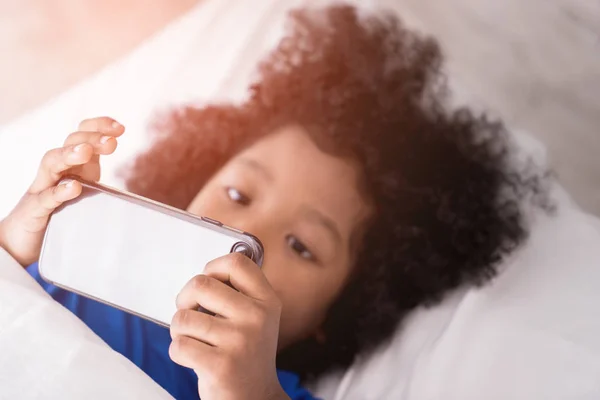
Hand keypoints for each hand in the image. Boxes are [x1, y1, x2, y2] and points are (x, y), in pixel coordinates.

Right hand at [0, 117, 123, 265]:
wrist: (21, 241)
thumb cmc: (60, 215)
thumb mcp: (88, 198)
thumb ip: (109, 192)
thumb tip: (146, 205)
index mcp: (74, 166)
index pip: (82, 135)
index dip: (99, 127)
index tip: (120, 128)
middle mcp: (57, 171)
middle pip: (70, 144)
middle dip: (91, 139)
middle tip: (111, 141)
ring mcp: (42, 188)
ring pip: (52, 162)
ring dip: (70, 155)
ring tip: (87, 152)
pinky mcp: (33, 210)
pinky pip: (44, 198)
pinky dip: (58, 191)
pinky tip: (73, 187)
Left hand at [169, 253, 289, 399]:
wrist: (255, 397)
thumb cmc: (247, 353)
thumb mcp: (257, 318)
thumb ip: (239, 293)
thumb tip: (206, 273)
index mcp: (267, 301)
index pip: (237, 263)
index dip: (214, 267)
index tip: (209, 282)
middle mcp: (257, 317)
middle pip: (200, 284)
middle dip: (184, 299)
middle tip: (190, 313)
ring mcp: (239, 341)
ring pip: (183, 318)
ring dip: (179, 331)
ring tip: (195, 341)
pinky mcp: (220, 365)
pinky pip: (179, 345)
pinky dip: (179, 353)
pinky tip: (195, 359)